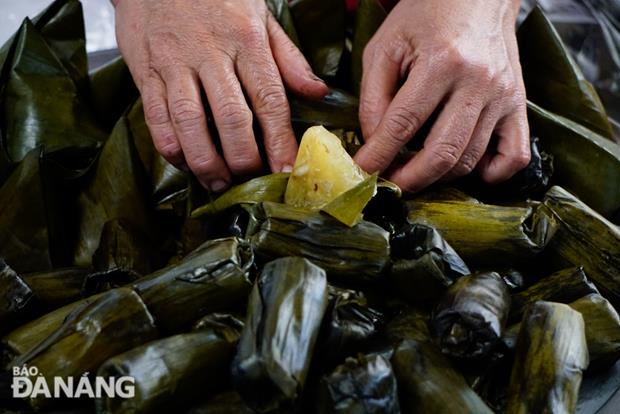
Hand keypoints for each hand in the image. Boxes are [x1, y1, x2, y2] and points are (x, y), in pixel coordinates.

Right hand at [113, 0, 327, 190]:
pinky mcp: (144, 71)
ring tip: (219, 183)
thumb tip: (318, 93)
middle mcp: (210, 53)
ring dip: (206, 162)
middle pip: (230, 118)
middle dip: (243, 159)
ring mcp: (173, 63)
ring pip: (189, 123)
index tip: (286, 170)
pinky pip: (155, 117)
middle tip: (251, 181)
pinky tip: (185, 163)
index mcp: (246, 39)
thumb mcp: (261, 15)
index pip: (268, 99)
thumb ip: (288, 58)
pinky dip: (170, 148)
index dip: (279, 141)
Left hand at [354, 0, 529, 191]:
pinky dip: (491, 173)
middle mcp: (478, 82)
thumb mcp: (386, 46)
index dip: (378, 155)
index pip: (403, 124)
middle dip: (410, 178)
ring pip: (471, 159)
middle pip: (443, 153)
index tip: (362, 172)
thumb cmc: (426, 17)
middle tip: (390, 182)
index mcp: (441, 62)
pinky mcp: (519, 104)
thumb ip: (374, 97)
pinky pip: (514, 155)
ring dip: (439, 176)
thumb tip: (374, 142)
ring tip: (415, 171)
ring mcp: (503, 95)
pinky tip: (466, 166)